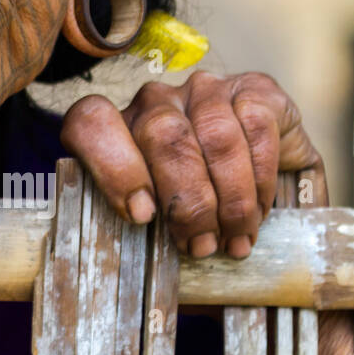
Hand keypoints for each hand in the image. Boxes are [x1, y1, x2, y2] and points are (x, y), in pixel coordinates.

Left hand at [60, 70, 324, 258]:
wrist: (263, 180)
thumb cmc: (197, 207)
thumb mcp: (160, 220)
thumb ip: (139, 227)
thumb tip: (129, 266)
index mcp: (115, 127)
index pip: (90, 122)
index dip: (112, 166)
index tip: (140, 215)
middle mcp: (154, 101)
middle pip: (161, 135)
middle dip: (186, 201)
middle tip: (200, 246)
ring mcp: (202, 90)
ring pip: (214, 135)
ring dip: (229, 198)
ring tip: (234, 240)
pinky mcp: (252, 88)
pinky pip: (256, 126)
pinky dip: (260, 178)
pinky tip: (259, 209)